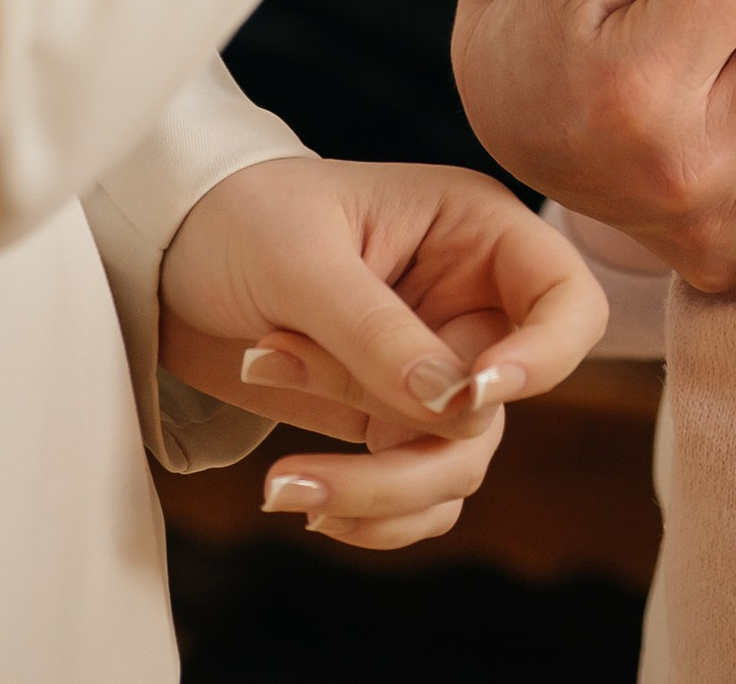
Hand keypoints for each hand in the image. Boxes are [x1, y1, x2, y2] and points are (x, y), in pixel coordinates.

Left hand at [157, 154, 605, 552]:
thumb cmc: (243, 219)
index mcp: (475, 231)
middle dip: (411, 454)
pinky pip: (417, 495)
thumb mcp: (303, 261)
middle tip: (308, 475)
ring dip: (373, 492)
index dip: (543, 358)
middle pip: (501, 410)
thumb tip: (455, 404)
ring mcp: (433, 367)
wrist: (168, 258)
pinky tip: (301, 498)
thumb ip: (378, 333)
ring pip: (456, 465)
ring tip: (280, 485)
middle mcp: (469, 303)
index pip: (567, 302)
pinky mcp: (388, 419)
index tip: (473, 392)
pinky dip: (368, 517)